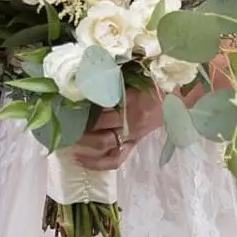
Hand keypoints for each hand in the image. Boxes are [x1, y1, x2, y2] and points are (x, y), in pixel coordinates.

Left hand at [69, 79, 198, 170]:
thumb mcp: (133, 75)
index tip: (64, 103)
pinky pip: (116, 159)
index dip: (81, 107)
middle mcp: (131, 120)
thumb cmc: (152, 82)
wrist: (176, 97)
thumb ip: (112, 77)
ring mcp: (133, 135)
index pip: (101, 105)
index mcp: (130, 100)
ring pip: (105, 144)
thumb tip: (84, 73)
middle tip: (61, 122)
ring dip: (84, 142)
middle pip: (99, 126)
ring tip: (66, 139)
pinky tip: (80, 160)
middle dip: (78, 125)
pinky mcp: (134, 144)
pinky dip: (97, 163)